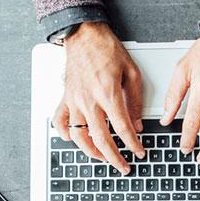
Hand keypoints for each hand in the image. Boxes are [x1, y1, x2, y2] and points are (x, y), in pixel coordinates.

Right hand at [53, 22, 144, 174]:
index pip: (122, 128)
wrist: (83, 34)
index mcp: (107, 93)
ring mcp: (74, 101)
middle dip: (113, 157)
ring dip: (92, 151)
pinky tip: (74, 139)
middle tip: (123, 166)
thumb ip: (134, 101)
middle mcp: (89, 100)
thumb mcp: (131, 72)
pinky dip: (66, 134)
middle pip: (100, 138)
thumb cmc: (106, 49)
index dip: (132, 144)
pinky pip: (60, 121)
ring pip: (79, 136)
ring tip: (103, 157)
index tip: (139, 151)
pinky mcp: (65, 98)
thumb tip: (138, 123)